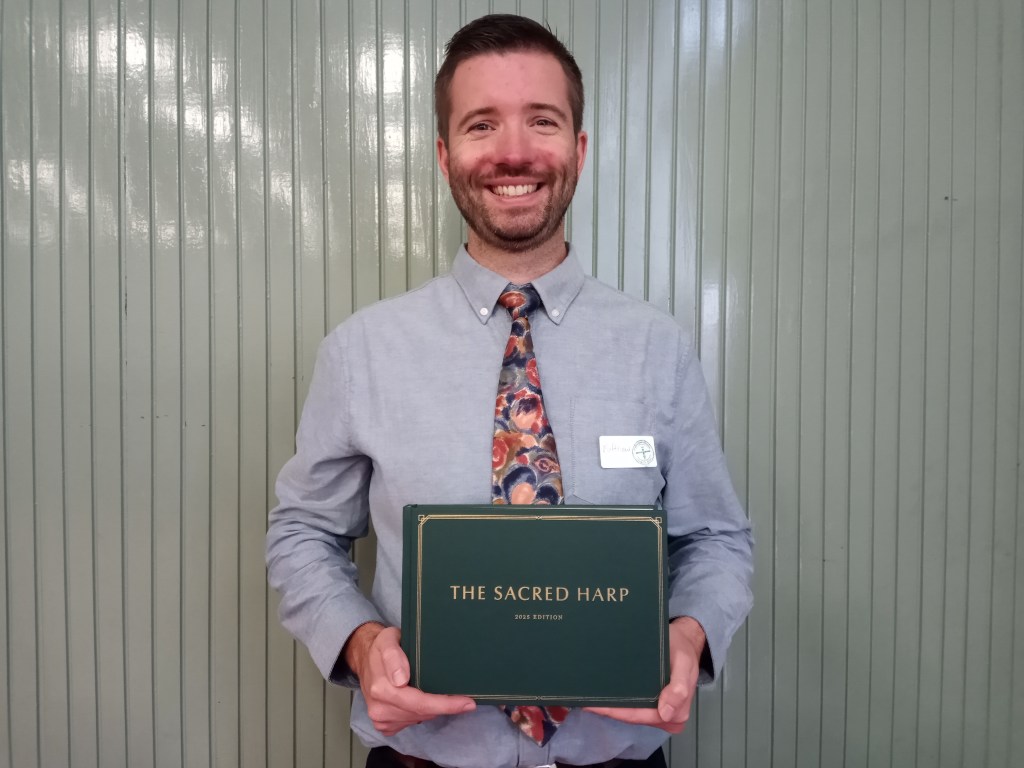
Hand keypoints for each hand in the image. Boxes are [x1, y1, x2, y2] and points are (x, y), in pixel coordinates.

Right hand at [344, 623, 475, 735]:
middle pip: (421, 713)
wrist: (364, 657)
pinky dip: (420, 714)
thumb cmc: (381, 646)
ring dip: (432, 710)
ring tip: (441, 696)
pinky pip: (409, 724)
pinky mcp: (383, 725)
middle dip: (444, 707)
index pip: (420, 703)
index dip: (445, 705)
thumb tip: (401, 680)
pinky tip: (423, 702)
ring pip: (417, 719)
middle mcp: (379, 708)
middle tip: (465, 701)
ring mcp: (380, 719)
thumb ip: (394, 656)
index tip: (467, 703)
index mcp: (381, 688)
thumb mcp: (388, 640)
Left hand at [583, 616, 704, 733]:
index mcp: (676, 712)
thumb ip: (679, 687)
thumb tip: (665, 713)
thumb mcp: (684, 663)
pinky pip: (632, 705)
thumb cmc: (682, 650)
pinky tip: (601, 693)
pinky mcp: (650, 702)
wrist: (684, 640)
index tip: (594, 705)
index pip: (640, 716)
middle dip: (609, 710)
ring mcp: (657, 711)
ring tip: (587, 696)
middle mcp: (666, 716)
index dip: (616, 712)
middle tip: (583, 700)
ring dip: (611, 706)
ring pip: (630, 713)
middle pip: (632, 717)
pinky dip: (617, 701)